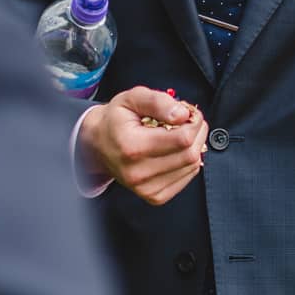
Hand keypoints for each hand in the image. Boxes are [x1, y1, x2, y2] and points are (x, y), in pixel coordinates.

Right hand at [77, 85, 208, 204]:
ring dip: (194, 146)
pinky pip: (187, 177)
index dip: (193, 121)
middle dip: (197, 132)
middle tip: (187, 120)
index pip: (183, 138)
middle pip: (190, 153)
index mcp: (132, 147)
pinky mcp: (155, 196)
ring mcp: (146, 188)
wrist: (98, 145)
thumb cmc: (116, 120)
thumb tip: (182, 114)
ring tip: (179, 133)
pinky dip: (187, 161)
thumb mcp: (132, 98)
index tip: (187, 112)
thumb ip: (158, 101)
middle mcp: (138, 172)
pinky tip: (174, 150)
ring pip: (192, 166)